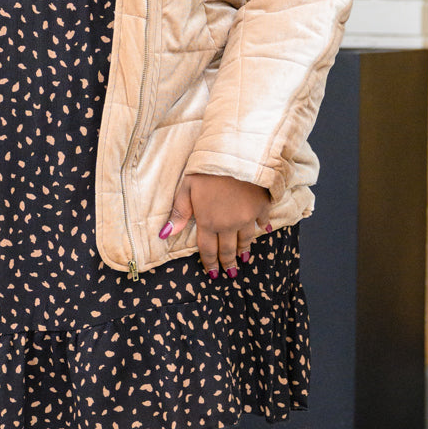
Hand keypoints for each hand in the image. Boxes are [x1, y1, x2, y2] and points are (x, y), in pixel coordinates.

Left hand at [158, 173, 272, 277]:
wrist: (239, 154)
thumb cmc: (208, 169)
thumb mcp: (187, 188)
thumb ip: (179, 212)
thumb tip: (165, 235)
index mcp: (209, 222)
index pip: (208, 249)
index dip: (210, 264)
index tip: (213, 275)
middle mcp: (229, 225)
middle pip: (228, 249)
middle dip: (228, 263)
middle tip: (230, 274)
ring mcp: (247, 217)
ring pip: (245, 239)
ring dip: (244, 251)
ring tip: (244, 260)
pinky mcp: (262, 206)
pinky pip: (262, 221)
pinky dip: (262, 227)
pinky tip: (263, 230)